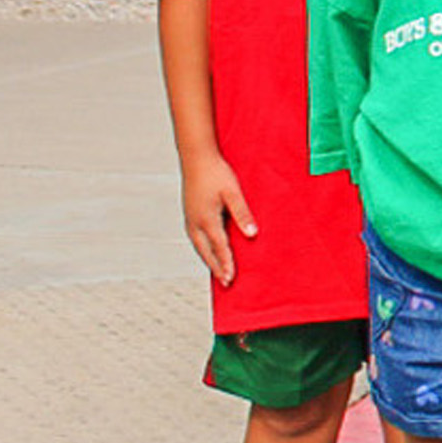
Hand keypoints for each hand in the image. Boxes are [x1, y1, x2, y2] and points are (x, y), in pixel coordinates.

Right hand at [179, 153, 256, 285]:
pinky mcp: (190, 215)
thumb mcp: (233, 192)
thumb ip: (242, 214)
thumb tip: (252, 234)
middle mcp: (195, 223)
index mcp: (207, 220)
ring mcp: (190, 220)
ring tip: (219, 272)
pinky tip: (209, 251)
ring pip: (199, 247)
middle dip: (217, 268)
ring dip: (209, 260)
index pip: (219, 247)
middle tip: (226, 283)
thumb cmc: (216, 173)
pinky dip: (204, 249)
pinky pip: (197, 238)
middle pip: (206, 252)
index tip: (231, 279)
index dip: (226, 264)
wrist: (196, 158)